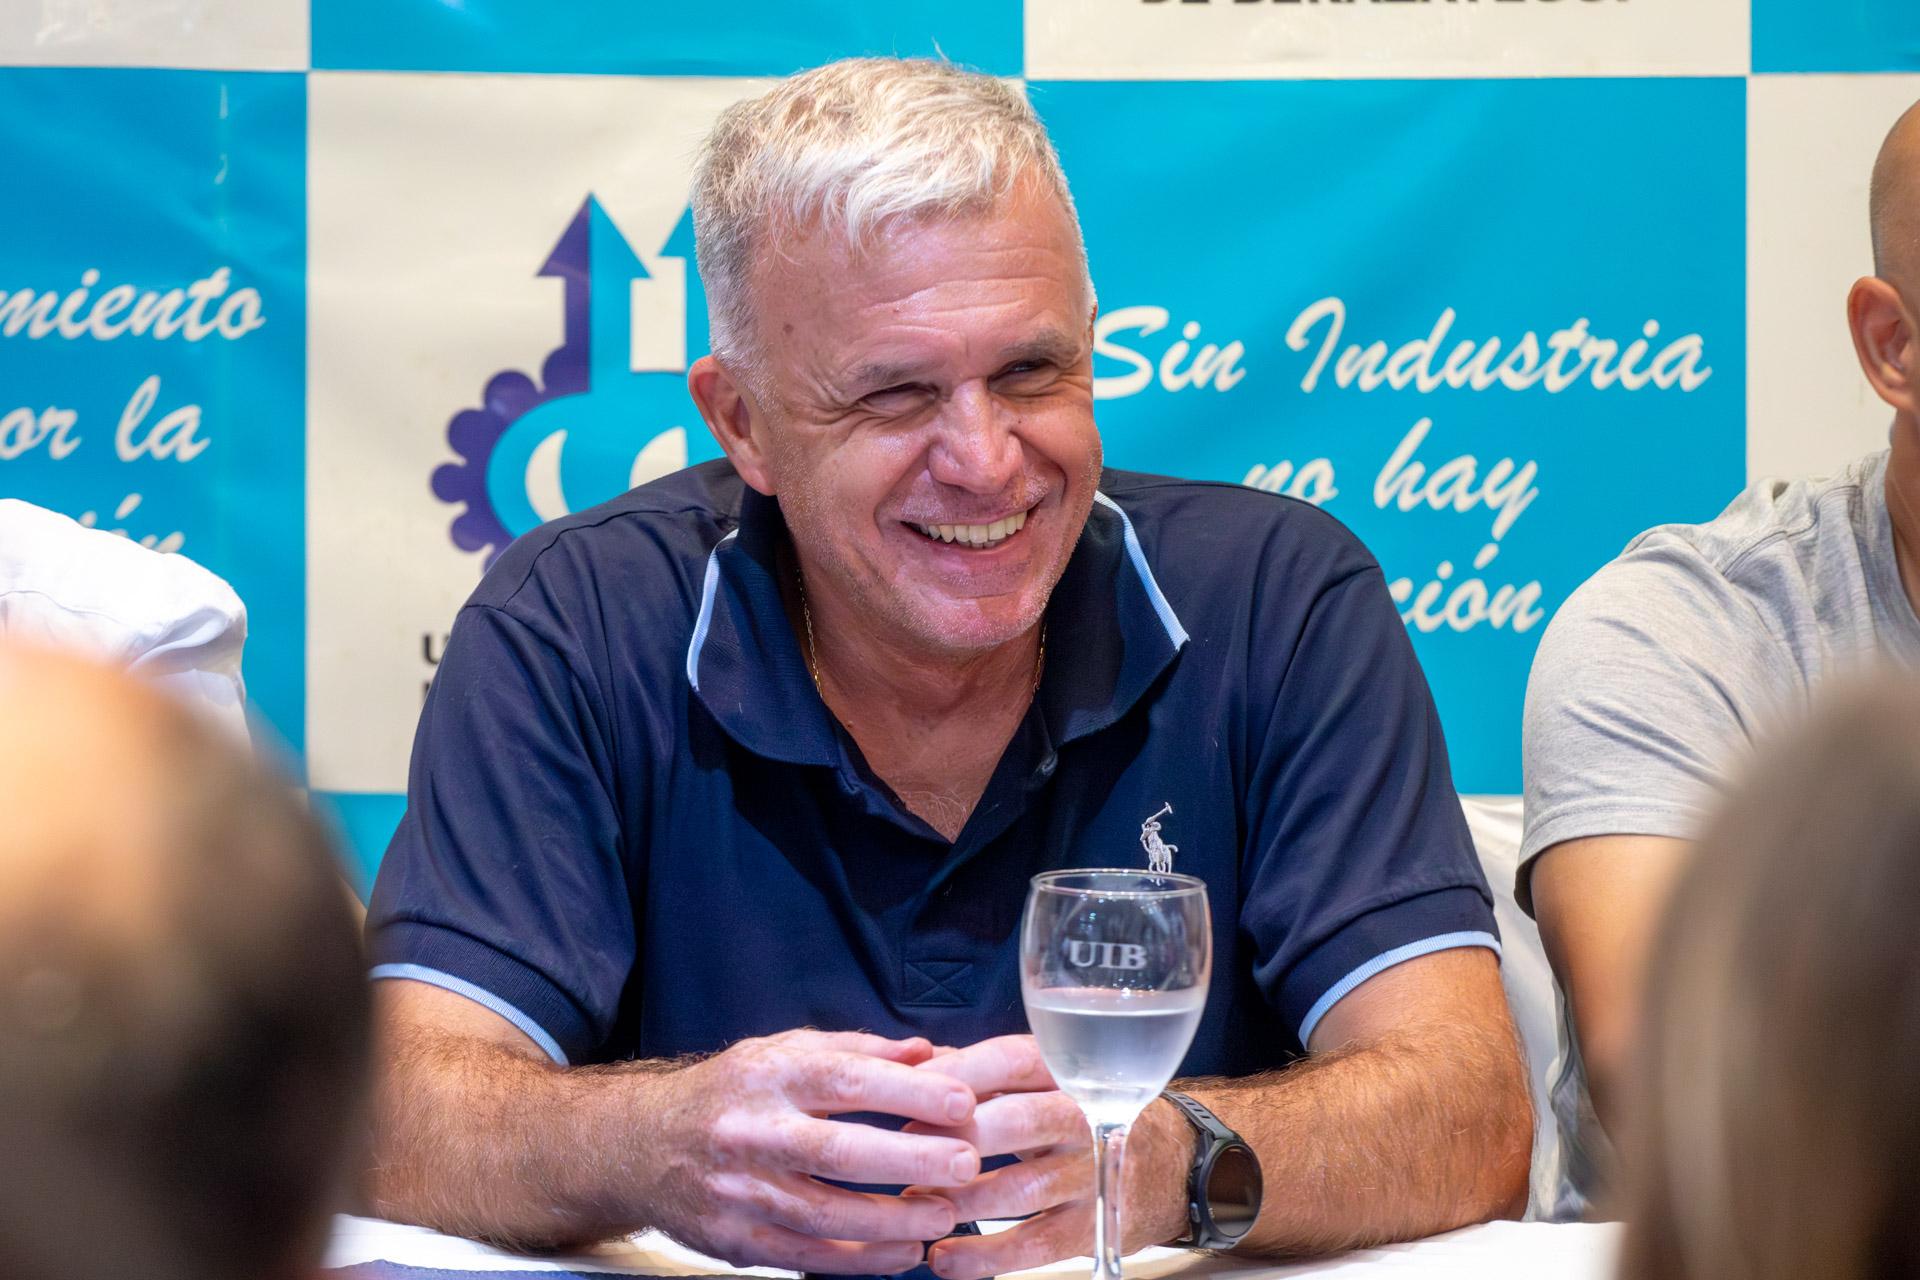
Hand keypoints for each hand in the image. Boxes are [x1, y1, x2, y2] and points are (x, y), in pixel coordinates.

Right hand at [638, 1029, 981, 1272]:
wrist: (640, 1146)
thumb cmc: (730, 1093)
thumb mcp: (783, 1051)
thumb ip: (857, 1050)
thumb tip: (929, 1052)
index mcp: (770, 1076)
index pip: (846, 1079)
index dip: (908, 1090)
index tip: (963, 1100)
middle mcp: (753, 1132)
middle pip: (840, 1150)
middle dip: (910, 1158)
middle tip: (967, 1162)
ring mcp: (741, 1191)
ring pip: (827, 1213)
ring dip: (895, 1219)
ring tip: (946, 1214)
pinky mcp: (736, 1240)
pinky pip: (807, 1256)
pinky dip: (861, 1260)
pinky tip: (904, 1254)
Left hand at [901, 1035, 1195, 1279]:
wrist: (1171, 1161)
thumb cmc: (1085, 1109)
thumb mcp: (1044, 1075)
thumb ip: (980, 1071)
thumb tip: (910, 1066)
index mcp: (1064, 1068)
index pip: (1007, 1061)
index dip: (954, 1077)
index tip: (904, 1095)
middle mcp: (1083, 1115)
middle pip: (1016, 1121)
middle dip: (954, 1140)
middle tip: (903, 1155)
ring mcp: (1090, 1174)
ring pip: (1019, 1188)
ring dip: (959, 1201)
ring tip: (913, 1209)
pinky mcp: (1091, 1226)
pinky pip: (1034, 1245)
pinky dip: (985, 1257)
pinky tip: (945, 1259)